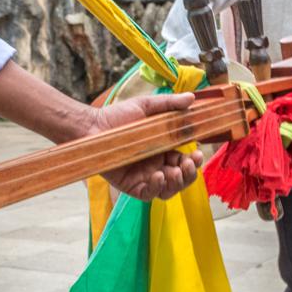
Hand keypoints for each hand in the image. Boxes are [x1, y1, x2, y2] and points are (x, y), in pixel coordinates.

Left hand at [89, 91, 204, 199]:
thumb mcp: (146, 106)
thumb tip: (192, 97)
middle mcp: (155, 166)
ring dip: (177, 184)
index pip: (185, 161)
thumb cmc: (117, 116)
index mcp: (163, 150)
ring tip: (175, 172)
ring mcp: (143, 178)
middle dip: (189, 174)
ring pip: (168, 190)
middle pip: (180, 179)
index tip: (198, 154)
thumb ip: (169, 104)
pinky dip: (157, 188)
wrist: (92, 127)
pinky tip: (159, 176)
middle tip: (188, 164)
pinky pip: (148, 194)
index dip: (194, 161)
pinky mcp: (130, 186)